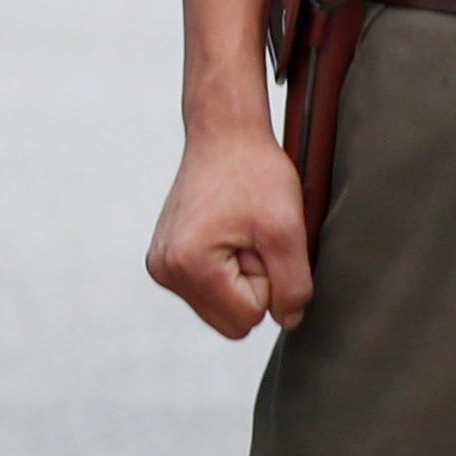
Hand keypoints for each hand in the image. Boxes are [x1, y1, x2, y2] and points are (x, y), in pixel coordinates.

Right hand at [147, 119, 313, 338]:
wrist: (225, 135)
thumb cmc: (255, 173)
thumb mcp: (286, 229)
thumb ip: (294, 284)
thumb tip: (289, 321)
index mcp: (187, 266)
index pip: (249, 316)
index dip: (270, 282)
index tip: (261, 241)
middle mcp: (165, 271)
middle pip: (232, 320)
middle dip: (254, 284)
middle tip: (253, 239)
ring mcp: (162, 266)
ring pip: (222, 307)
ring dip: (242, 276)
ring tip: (241, 234)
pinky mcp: (167, 259)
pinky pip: (211, 288)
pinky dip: (228, 268)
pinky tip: (229, 233)